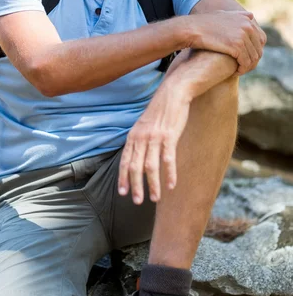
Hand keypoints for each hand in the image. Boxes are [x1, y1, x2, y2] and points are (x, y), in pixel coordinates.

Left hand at [118, 82, 190, 203]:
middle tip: (137, 201)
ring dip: (152, 185)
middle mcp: (141, 138)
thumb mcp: (143, 125)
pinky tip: (171, 186)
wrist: (172, 94)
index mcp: (133, 136)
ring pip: (151, 167)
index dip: (123, 177)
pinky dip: (169, 174)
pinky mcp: (169, 137)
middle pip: (135, 167)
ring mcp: (155, 138)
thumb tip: (137, 158)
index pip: (124, 161)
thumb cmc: (159, 111)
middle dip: (135, 186)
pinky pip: (168, 160)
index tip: (122, 192)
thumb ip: (139, 140)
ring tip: (154, 198)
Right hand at [188, 10, 266, 73]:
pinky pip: (246, 62)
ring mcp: (243, 36)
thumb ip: (238, 15)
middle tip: (242, 68)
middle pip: (258, 49)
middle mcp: (248, 26)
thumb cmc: (204, 23)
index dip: (255, 51)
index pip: (261, 40)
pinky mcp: (237, 46)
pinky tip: (235, 72)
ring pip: (253, 58)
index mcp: (247, 20)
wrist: (192, 29)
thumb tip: (251, 15)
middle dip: (252, 61)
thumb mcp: (223, 14)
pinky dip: (242, 69)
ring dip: (247, 67)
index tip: (246, 58)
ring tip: (239, 71)